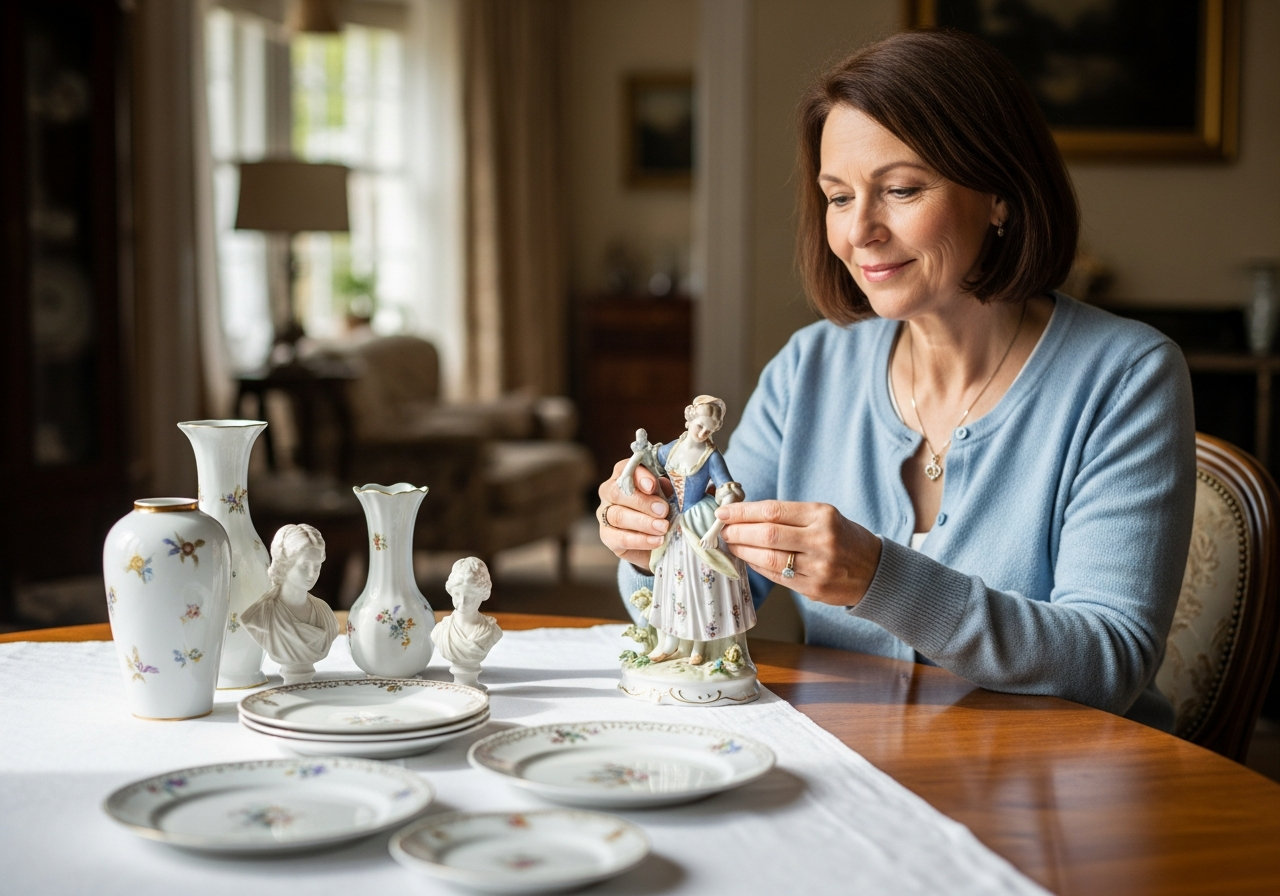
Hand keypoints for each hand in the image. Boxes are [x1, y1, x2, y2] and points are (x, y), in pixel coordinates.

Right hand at [597, 460, 671, 570]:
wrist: (657, 538)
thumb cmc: (662, 509)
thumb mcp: (668, 495)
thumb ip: (667, 488)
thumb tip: (672, 485)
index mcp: (623, 476)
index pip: (625, 468)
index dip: (639, 476)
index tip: (653, 486)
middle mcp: (610, 492)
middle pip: (617, 492)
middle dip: (642, 502)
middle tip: (663, 510)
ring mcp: (605, 515)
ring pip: (618, 516)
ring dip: (643, 523)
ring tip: (663, 527)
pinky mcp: (608, 537)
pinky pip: (620, 538)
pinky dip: (641, 540)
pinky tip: (657, 541)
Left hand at [716, 500, 881, 606]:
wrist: (875, 570)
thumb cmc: (844, 538)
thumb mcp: (824, 516)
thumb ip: (790, 516)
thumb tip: (746, 516)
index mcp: (822, 515)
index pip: (772, 511)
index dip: (742, 512)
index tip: (724, 512)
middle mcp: (821, 540)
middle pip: (767, 535)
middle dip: (738, 532)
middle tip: (723, 530)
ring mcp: (818, 566)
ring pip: (768, 559)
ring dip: (743, 552)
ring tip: (731, 545)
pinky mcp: (814, 588)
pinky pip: (777, 577)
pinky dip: (758, 567)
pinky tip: (748, 560)